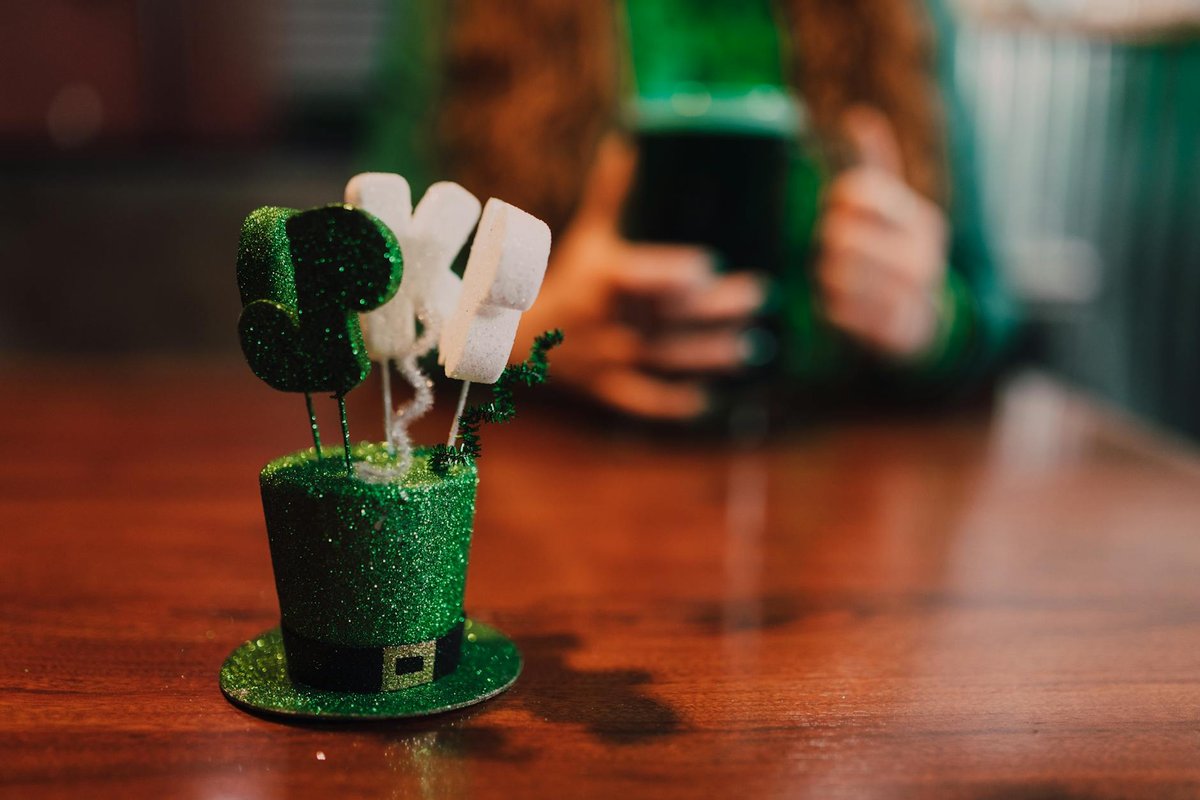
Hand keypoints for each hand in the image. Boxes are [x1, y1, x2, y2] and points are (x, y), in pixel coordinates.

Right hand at [515, 136, 765, 420]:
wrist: (521, 335)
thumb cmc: (567, 277)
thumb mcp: (588, 234)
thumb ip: (613, 193)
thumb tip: (630, 140)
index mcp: (603, 280)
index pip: (641, 277)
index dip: (673, 274)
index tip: (709, 266)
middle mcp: (608, 321)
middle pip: (667, 316)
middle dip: (716, 309)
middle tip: (759, 296)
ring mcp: (609, 358)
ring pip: (665, 359)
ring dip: (709, 355)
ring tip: (750, 348)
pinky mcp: (608, 389)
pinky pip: (642, 400)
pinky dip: (672, 404)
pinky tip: (708, 400)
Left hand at [817, 106, 949, 357]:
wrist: (926, 325)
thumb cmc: (898, 256)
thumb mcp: (895, 210)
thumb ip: (877, 166)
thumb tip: (858, 116)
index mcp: (920, 220)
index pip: (858, 191)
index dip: (837, 199)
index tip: (841, 211)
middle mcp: (920, 256)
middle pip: (840, 234)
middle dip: (827, 242)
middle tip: (835, 250)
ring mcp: (907, 296)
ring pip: (834, 273)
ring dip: (826, 275)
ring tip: (839, 277)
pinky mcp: (888, 330)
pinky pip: (835, 310)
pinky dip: (830, 306)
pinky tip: (843, 304)